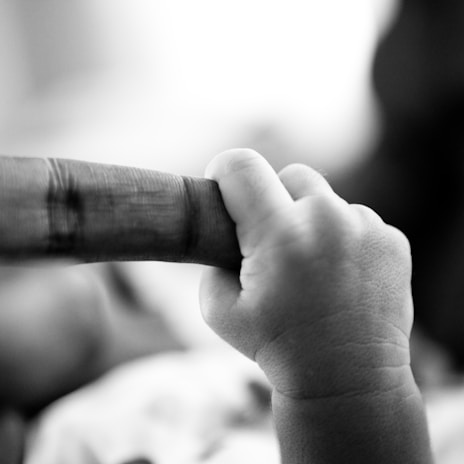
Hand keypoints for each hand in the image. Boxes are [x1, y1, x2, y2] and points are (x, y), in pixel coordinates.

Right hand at [200, 148, 413, 399]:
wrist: (347, 379)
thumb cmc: (278, 348)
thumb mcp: (219, 311)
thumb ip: (212, 262)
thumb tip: (226, 233)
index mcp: (279, 236)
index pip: (241, 166)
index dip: (224, 172)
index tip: (224, 188)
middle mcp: (327, 220)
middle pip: (288, 174)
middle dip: (273, 200)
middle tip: (272, 240)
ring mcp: (366, 227)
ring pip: (324, 197)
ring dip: (310, 220)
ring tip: (311, 265)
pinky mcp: (392, 239)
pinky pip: (354, 218)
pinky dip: (342, 236)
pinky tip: (341, 273)